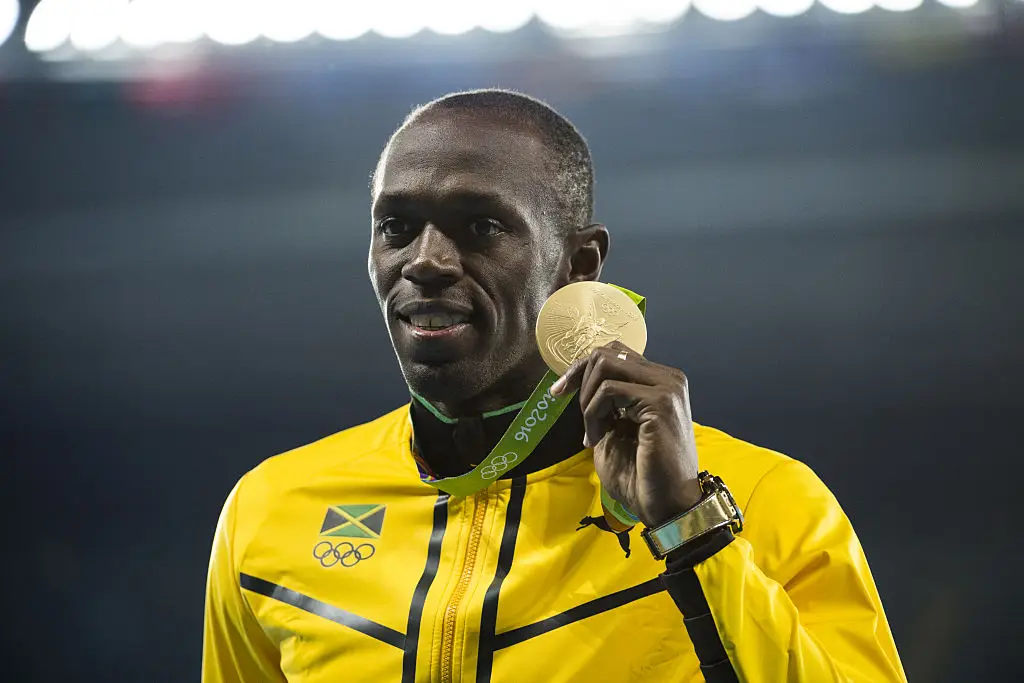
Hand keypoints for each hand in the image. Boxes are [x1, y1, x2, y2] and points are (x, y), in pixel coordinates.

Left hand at [551, 341, 701, 526]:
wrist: (666, 505)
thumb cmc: (641, 475)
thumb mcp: (614, 428)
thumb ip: (604, 401)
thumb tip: (577, 380)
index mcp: (659, 381)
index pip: (614, 353)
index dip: (581, 368)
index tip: (559, 391)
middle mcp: (668, 378)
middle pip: (606, 352)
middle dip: (580, 381)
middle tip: (581, 418)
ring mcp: (667, 387)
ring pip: (606, 366)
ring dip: (588, 400)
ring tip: (593, 432)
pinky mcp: (660, 402)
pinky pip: (609, 391)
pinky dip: (593, 414)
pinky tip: (598, 438)